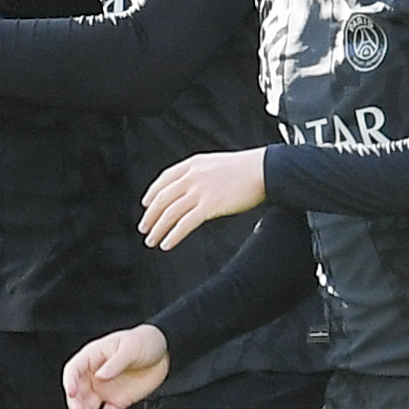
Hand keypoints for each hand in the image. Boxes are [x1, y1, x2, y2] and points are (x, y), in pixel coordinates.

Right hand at [62, 325, 171, 408]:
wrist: (165, 352)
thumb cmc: (144, 342)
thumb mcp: (130, 348)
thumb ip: (115, 363)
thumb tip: (100, 376)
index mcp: (92, 358)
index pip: (73, 370)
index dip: (69, 382)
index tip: (72, 393)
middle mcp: (94, 375)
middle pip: (77, 392)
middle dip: (76, 405)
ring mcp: (105, 389)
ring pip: (89, 406)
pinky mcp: (118, 401)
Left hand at [141, 147, 268, 249]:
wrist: (265, 169)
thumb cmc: (246, 169)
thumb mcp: (216, 164)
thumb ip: (200, 174)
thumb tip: (191, 189)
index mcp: (192, 164)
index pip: (164, 179)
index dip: (152, 193)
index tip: (145, 204)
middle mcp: (192, 177)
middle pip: (162, 199)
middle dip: (150, 216)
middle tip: (144, 228)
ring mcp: (200, 191)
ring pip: (170, 213)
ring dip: (158, 229)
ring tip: (151, 241)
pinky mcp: (209, 205)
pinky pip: (185, 224)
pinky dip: (173, 236)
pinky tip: (167, 244)